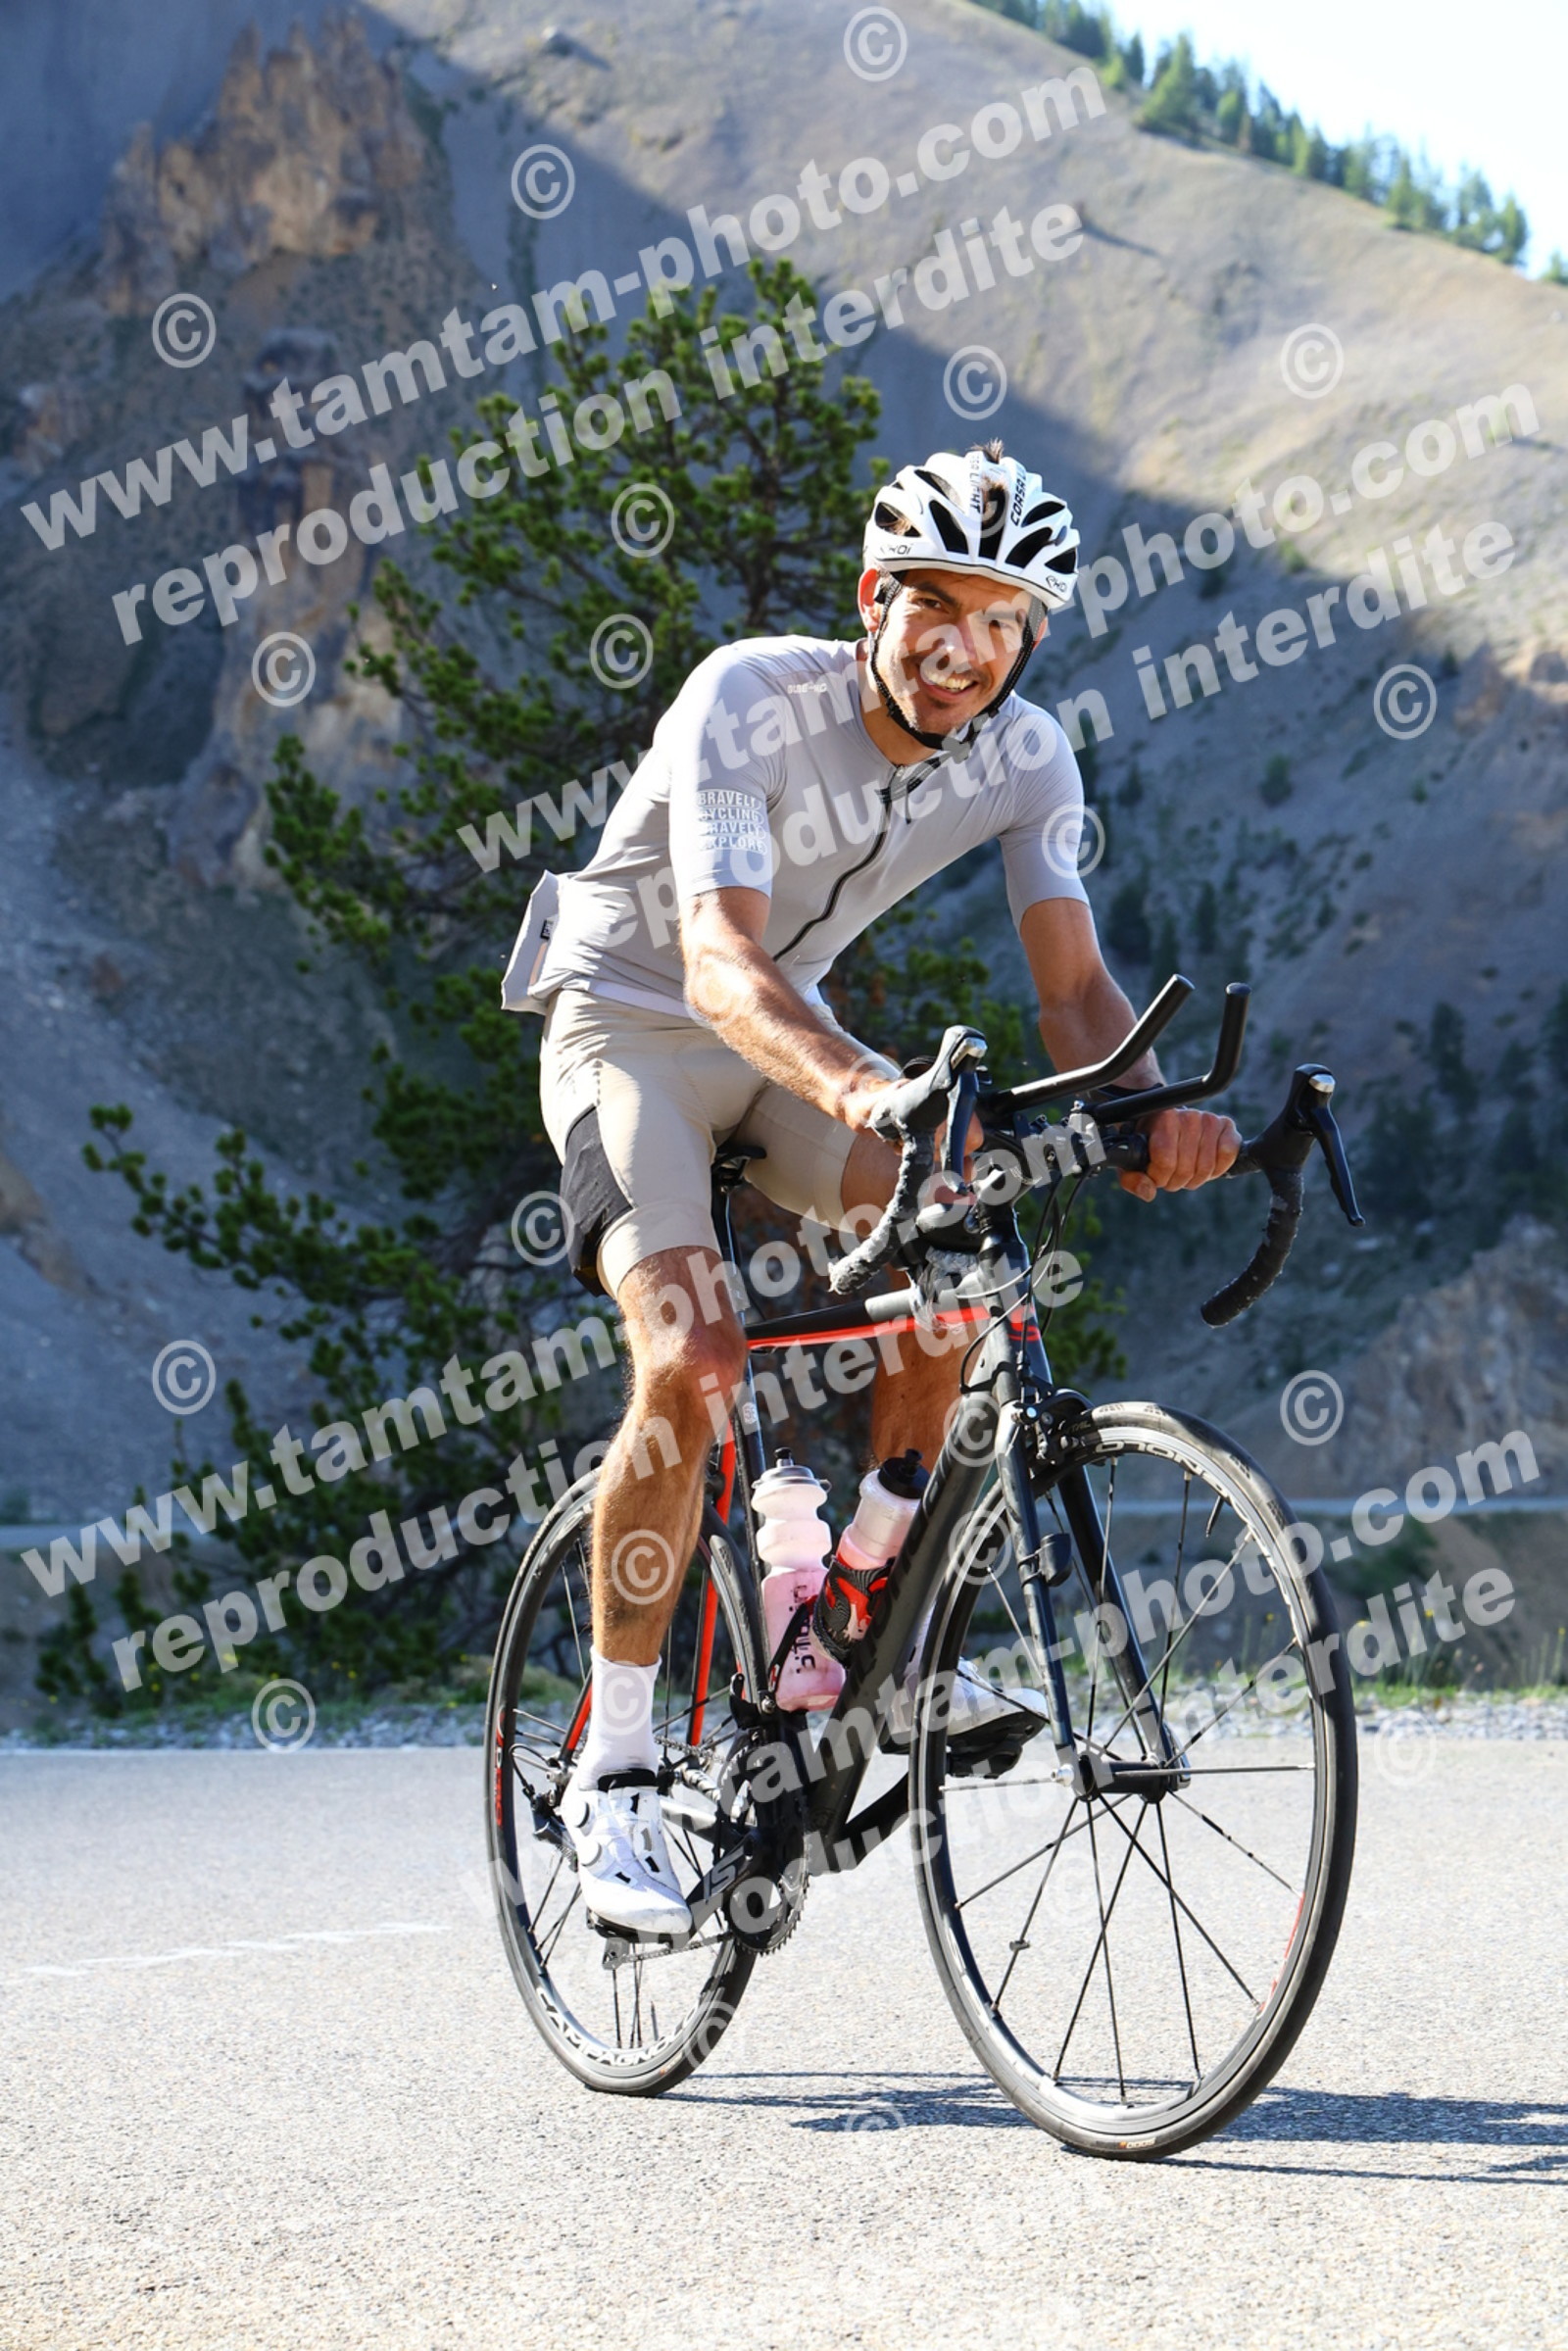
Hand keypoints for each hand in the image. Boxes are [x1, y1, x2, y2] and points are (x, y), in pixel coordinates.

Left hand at [1119, 1107, 1239, 1201]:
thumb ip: (1132, 1179)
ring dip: (1196, 1179)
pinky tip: (1206, 1165)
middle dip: (1177, 1181)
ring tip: (1187, 1171)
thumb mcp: (1132, 1161)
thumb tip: (1148, 1191)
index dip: (1160, 1178)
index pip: (1165, 1162)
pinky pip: (1227, 1156)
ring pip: (1207, 1167)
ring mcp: (1209, 1119)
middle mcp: (1187, 1115)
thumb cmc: (1149, 1145)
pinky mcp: (1227, 1126)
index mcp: (1162, 1119)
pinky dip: (1217, 1169)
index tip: (1156, 1176)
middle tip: (1172, 1176)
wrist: (1169, 1125)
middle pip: (1186, 1169)